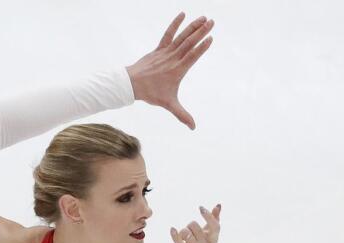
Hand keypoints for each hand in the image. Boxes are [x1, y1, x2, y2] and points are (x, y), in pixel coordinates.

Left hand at [126, 13, 215, 129]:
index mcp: (177, 70)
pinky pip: (168, 34)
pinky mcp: (159, 49)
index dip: (201, 48)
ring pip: (181, 37)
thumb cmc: (151, 94)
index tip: (211, 39)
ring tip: (204, 18)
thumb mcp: (168, 104)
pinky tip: (182, 14)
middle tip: (212, 22)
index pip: (192, 56)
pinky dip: (174, 24)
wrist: (131, 85)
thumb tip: (193, 127)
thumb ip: (182, 114)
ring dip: (192, 27)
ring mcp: (165, 52)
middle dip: (201, 32)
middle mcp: (173, 59)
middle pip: (189, 43)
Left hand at [169, 204, 220, 242]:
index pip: (215, 226)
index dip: (209, 216)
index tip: (200, 207)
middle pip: (194, 225)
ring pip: (186, 232)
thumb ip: (214, 219)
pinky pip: (178, 240)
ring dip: (182, 232)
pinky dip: (174, 234)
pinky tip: (172, 229)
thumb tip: (218, 205)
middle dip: (188, 225)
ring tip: (183, 238)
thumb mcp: (206, 233)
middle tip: (188, 232)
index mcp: (213, 239)